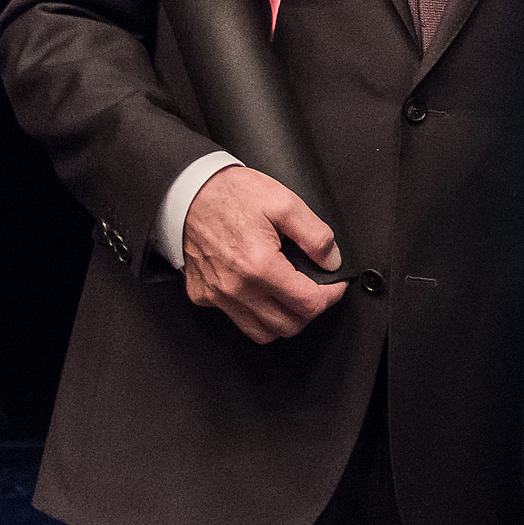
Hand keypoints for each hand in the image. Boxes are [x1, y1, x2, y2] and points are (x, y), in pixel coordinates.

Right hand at [181, 166, 345, 342]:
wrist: (188, 192)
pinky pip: (236, 317)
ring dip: (283, 318)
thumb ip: (316, 236)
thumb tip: (332, 261)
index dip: (330, 296)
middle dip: (310, 311)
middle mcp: (235, 287)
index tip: (335, 286)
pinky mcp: (202, 295)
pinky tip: (262, 289)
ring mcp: (216, 295)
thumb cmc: (233, 194)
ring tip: (291, 295)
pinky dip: (255, 312)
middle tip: (316, 291)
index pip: (307, 304)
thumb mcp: (286, 203)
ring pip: (262, 332)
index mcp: (259, 265)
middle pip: (287, 326)